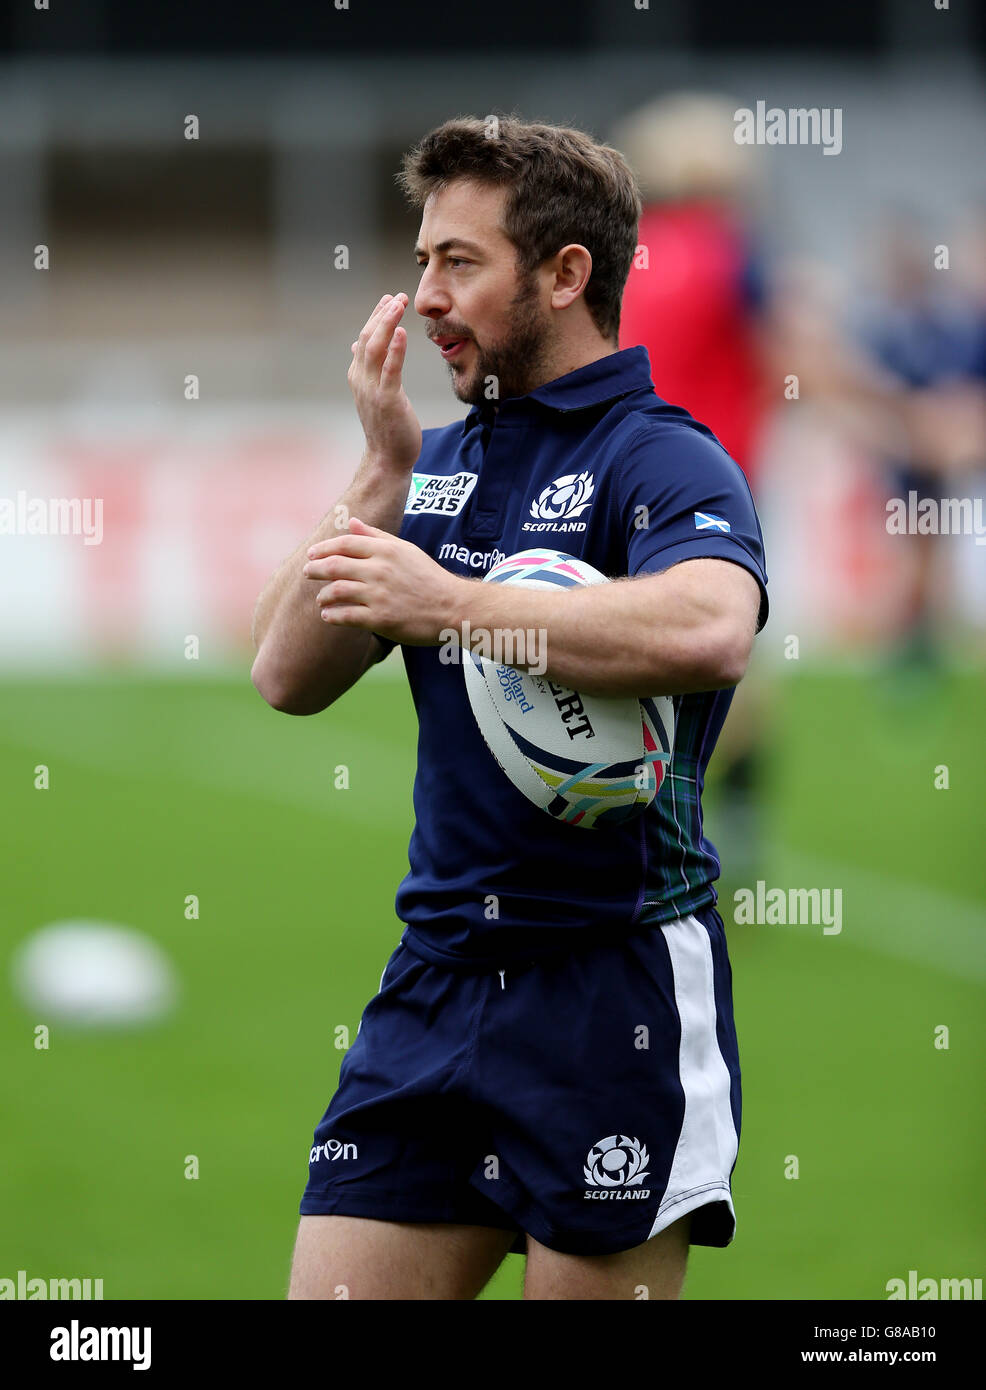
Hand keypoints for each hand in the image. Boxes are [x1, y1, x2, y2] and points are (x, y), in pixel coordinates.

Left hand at [303, 518, 467, 644]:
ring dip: (322, 596)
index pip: (344, 544)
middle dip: (314, 569)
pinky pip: (346, 616)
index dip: (323, 549)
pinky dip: (332, 615)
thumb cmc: (429, 578)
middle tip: (307, 572)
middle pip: (334, 566)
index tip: (312, 554)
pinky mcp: (380, 619)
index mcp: (386, 551)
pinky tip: (328, 616)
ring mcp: (379, 595)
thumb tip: (353, 523)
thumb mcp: (406, 550)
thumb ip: (377, 536)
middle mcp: (379, 570)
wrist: (452, 607)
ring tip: (320, 600)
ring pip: (336, 591)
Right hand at [349, 293, 421, 473]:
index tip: (389, 298)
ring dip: (387, 324)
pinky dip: (395, 350)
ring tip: (398, 304)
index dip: (376, 317)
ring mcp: (372, 390)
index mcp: (358, 376)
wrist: (387, 458)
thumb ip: (368, 369)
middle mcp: (361, 380)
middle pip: (368, 338)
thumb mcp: (374, 393)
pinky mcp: (387, 400)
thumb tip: (356, 346)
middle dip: (382, 314)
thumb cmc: (386, 427)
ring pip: (375, 349)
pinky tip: (402, 333)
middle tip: (397, 295)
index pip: (365, 339)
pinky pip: (391, 370)